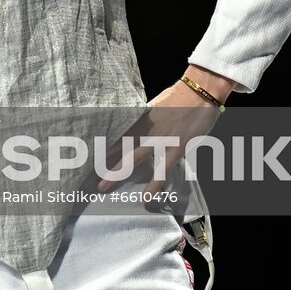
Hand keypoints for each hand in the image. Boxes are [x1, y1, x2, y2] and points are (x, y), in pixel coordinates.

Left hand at [94, 73, 230, 202]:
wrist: (200, 92)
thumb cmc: (181, 97)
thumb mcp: (158, 106)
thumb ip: (147, 119)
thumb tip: (138, 126)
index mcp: (142, 118)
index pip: (119, 134)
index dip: (105, 146)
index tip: (91, 155)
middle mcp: (147, 129)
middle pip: (120, 147)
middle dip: (104, 160)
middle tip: (89, 172)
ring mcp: (160, 139)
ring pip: (134, 158)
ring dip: (118, 173)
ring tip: (104, 186)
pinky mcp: (176, 147)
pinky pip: (163, 169)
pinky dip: (154, 184)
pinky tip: (147, 197)